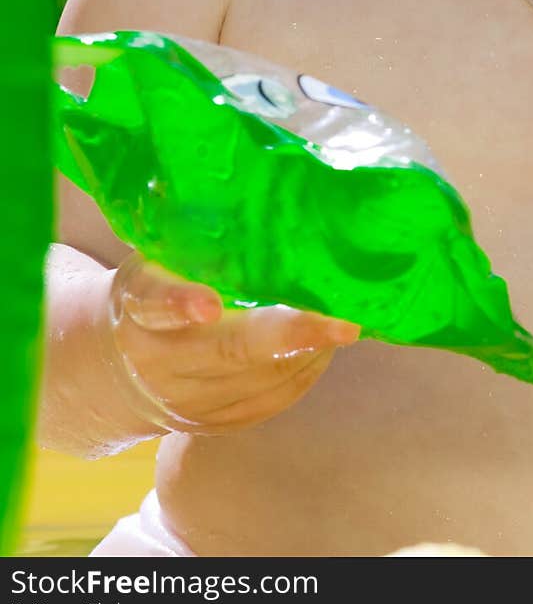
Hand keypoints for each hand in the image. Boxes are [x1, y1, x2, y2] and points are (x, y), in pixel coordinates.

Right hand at [105, 252, 358, 434]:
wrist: (116, 368)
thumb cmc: (156, 288)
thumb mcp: (157, 259)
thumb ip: (196, 239)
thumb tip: (257, 178)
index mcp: (137, 307)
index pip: (155, 303)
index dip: (182, 303)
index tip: (209, 305)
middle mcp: (158, 362)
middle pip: (227, 351)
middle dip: (290, 336)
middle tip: (343, 323)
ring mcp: (187, 401)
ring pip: (259, 379)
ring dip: (308, 350)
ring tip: (344, 320)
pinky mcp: (215, 425)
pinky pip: (270, 401)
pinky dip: (303, 370)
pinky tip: (323, 344)